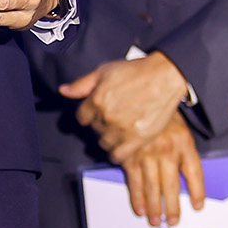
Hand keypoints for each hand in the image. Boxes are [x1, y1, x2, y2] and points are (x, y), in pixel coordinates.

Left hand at [60, 52, 189, 159]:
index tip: (98, 112)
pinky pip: (118, 155)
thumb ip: (82, 84)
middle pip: (94, 130)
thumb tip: (63, 91)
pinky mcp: (137, 139)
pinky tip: (121, 147)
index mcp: (96, 100)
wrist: (165, 77)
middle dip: (100, 124)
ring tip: (119, 130)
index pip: (82, 117)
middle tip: (113, 117)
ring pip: (104, 143)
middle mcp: (107, 116)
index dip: (89, 114)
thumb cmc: (135, 71)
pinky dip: (116, 154)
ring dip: (109, 138)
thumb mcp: (104, 71)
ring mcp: (122, 129)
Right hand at [122, 118, 205, 227]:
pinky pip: (134, 180)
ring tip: (156, 220)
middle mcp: (166, 151)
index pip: (194, 172)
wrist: (142, 95)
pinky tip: (140, 208)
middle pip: (171, 186)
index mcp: (183, 143)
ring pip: (152, 187)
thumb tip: (190, 178)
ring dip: (154, 207)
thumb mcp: (182, 130)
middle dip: (171, 207)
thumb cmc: (163, 115)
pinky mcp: (129, 156)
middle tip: (172, 221)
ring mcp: (146, 154)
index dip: (197, 191)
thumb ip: (186, 152)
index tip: (197, 206)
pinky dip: (137, 197)